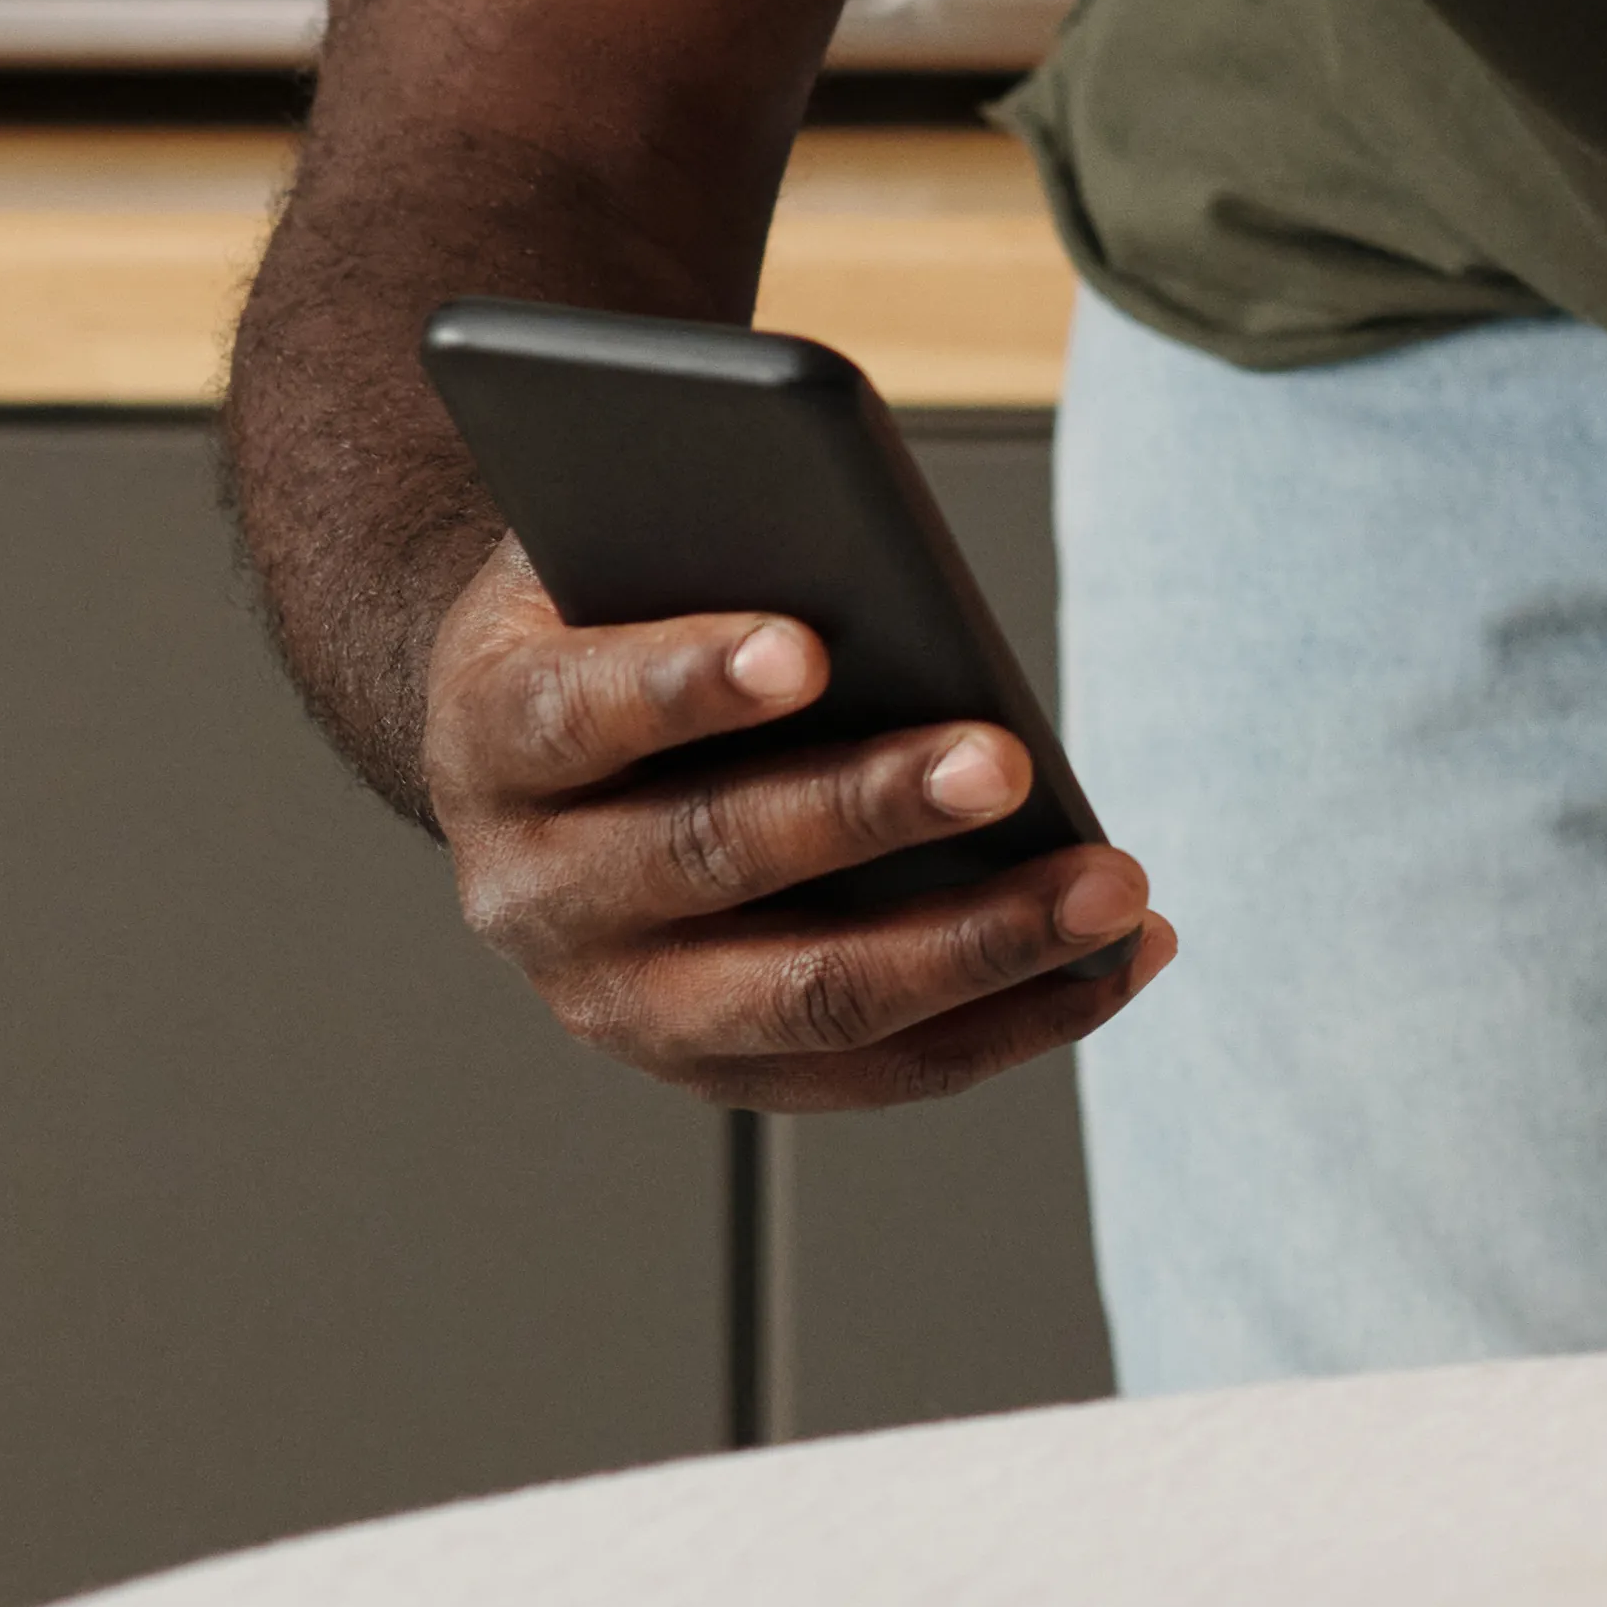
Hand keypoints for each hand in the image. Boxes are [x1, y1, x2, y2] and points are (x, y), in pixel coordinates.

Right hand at [413, 539, 1168, 1110]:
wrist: (534, 751)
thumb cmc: (609, 617)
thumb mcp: (617, 547)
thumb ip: (703, 536)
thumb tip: (857, 539)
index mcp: (490, 740)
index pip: (579, 712)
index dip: (688, 680)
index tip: (807, 647)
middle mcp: (532, 895)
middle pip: (709, 861)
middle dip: (867, 811)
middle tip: (1005, 759)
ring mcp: (620, 1002)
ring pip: (809, 997)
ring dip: (977, 947)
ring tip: (1110, 887)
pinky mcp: (715, 1067)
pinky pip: (875, 1070)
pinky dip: (1007, 1022)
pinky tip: (1116, 962)